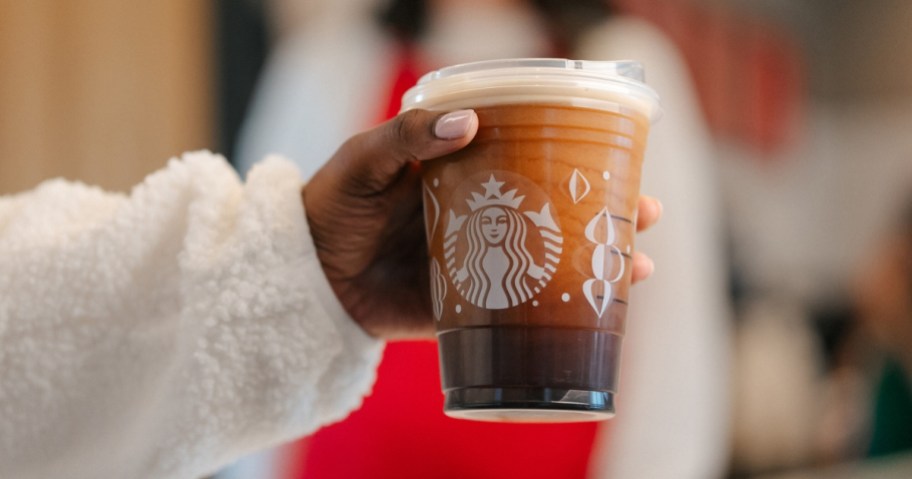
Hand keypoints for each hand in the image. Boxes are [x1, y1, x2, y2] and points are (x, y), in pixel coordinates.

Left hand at [303, 109, 661, 338]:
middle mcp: (484, 219)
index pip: (535, 161)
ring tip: (640, 263)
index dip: (579, 157)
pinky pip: (519, 311)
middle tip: (649, 212)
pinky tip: (595, 312)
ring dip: (600, 264)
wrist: (301, 274)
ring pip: (551, 263)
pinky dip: (557, 312)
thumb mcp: (364, 160)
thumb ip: (407, 138)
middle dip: (609, 214)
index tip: (621, 154)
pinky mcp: (466, 308)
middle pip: (559, 213)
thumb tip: (467, 120)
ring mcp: (480, 265)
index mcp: (467, 176)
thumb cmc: (331, 205)